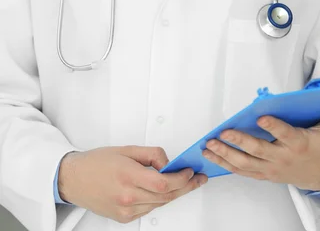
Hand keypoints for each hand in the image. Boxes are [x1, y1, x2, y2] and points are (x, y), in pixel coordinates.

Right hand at [58, 145, 207, 224]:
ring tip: (185, 183)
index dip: (181, 179)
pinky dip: (158, 200)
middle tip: (197, 179)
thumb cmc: (96, 162)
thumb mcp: (126, 149)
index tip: (190, 171)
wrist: (73, 179)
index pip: (164, 183)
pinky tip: (162, 191)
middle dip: (185, 187)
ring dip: (174, 194)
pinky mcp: (123, 218)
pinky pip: (148, 209)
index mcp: (128, 176)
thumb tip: (168, 162)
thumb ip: (151, 155)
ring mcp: (125, 211)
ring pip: (159, 205)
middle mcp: (127, 197)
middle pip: (166, 196)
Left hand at [202, 101, 319, 190]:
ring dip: (225, 154)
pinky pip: (242, 171)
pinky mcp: (263, 173)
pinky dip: (226, 164)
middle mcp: (282, 157)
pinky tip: (212, 157)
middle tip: (224, 133)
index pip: (285, 134)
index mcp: (298, 143)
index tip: (261, 117)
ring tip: (209, 146)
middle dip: (239, 141)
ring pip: (245, 163)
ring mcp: (270, 168)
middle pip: (258, 150)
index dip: (274, 126)